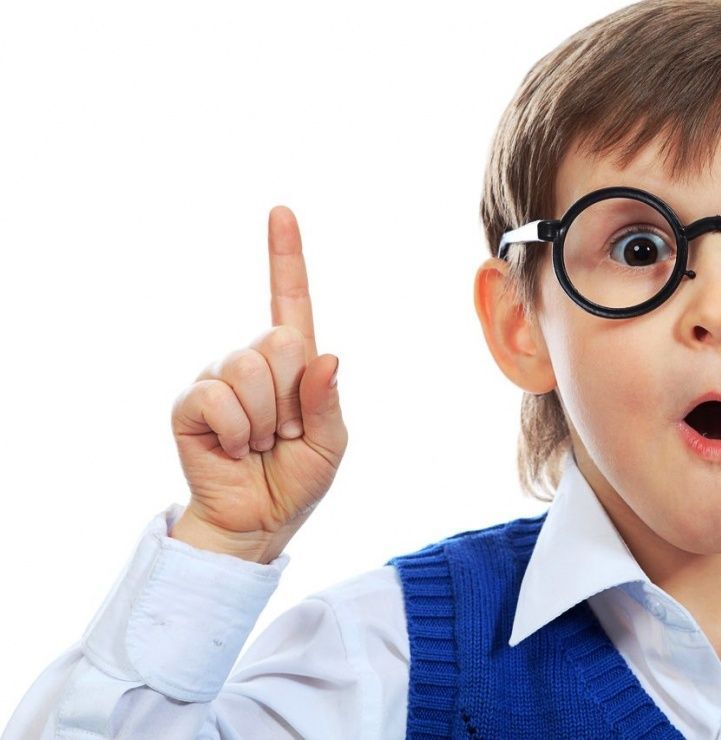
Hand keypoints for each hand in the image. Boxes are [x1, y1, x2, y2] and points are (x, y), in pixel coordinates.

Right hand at [169, 206, 347, 562]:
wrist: (257, 523)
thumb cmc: (296, 480)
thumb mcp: (331, 443)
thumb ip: (328, 400)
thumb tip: (325, 355)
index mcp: (292, 365)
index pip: (290, 301)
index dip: (285, 257)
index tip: (281, 212)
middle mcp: (252, 361)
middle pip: (280, 341)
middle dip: (292, 398)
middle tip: (284, 433)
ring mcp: (218, 378)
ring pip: (249, 368)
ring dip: (265, 420)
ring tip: (258, 443)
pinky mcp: (190, 402)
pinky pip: (218, 396)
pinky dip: (236, 430)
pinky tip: (233, 448)